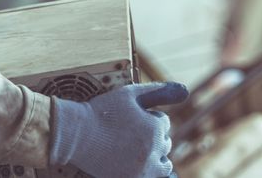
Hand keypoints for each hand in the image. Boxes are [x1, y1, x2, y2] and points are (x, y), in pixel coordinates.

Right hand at [50, 81, 188, 177]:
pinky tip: (135, 163)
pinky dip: (147, 171)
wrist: (75, 133)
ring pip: (163, 166)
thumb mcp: (131, 93)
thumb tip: (186, 91)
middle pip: (164, 145)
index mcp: (155, 128)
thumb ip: (159, 91)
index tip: (135, 120)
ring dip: (154, 158)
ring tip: (136, 152)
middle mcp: (152, 150)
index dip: (150, 119)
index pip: (164, 124)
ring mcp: (142, 168)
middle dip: (153, 138)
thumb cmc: (102, 110)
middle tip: (132, 136)